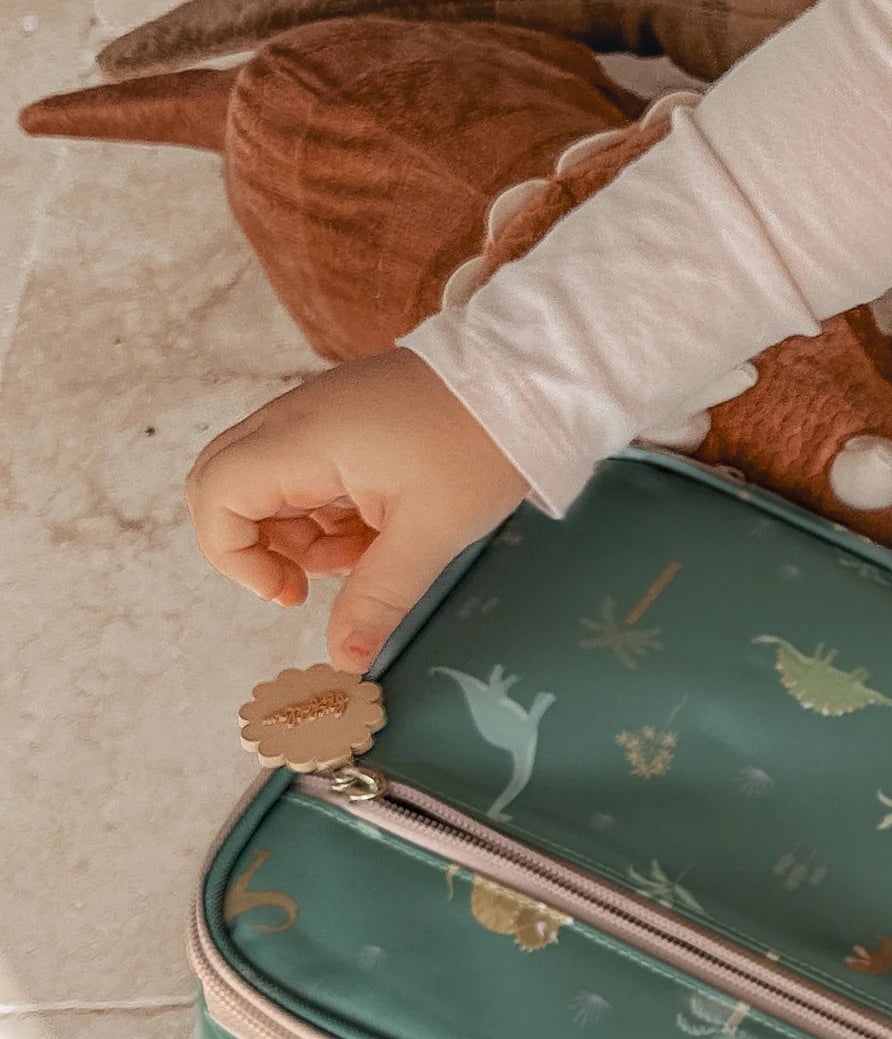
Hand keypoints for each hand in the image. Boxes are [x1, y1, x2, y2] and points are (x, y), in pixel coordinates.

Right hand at [186, 349, 526, 670]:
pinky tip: (387, 527)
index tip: (292, 594)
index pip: (214, 498)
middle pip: (229, 489)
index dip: (236, 559)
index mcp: (300, 439)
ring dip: (310, 534)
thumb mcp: (431, 532)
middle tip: (320, 580)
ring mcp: (319, 416)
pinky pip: (313, 474)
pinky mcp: (347, 420)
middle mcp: (294, 419)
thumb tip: (344, 660)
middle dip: (266, 547)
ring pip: (275, 488)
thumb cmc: (481, 442)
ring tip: (377, 551)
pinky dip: (336, 511)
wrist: (530, 377)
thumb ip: (378, 596)